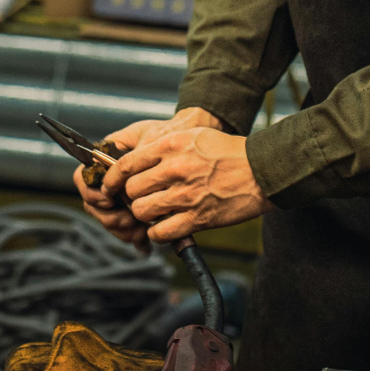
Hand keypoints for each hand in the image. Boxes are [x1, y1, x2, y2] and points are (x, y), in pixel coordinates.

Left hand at [111, 127, 272, 243]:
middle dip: (131, 197)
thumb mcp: (191, 137)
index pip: (126, 164)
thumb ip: (162, 147)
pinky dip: (158, 233)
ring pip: (142, 211)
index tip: (109, 186)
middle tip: (139, 198)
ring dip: (144, 215)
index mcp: (170, 146)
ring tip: (154, 211)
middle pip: (131, 190)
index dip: (111, 178)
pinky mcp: (196, 218)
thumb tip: (133, 160)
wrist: (260, 171)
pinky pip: (160, 232)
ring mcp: (185, 195)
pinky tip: (164, 226)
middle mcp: (175, 169)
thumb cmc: (226, 152)